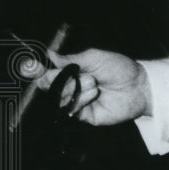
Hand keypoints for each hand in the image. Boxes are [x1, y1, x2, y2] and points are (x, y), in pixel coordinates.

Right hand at [19, 48, 151, 125]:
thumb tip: (49, 54)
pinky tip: (95, 94)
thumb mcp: (94, 57)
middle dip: (56, 79)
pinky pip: (71, 109)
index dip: (37, 71)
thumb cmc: (120, 68)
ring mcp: (76, 101)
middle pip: (48, 86)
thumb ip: (71, 59)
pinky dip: (81, 99)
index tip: (30, 67)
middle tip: (70, 75)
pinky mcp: (83, 115)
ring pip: (59, 98)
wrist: (138, 86)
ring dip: (76, 88)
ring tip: (95, 83)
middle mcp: (72, 86)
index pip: (47, 72)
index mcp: (73, 71)